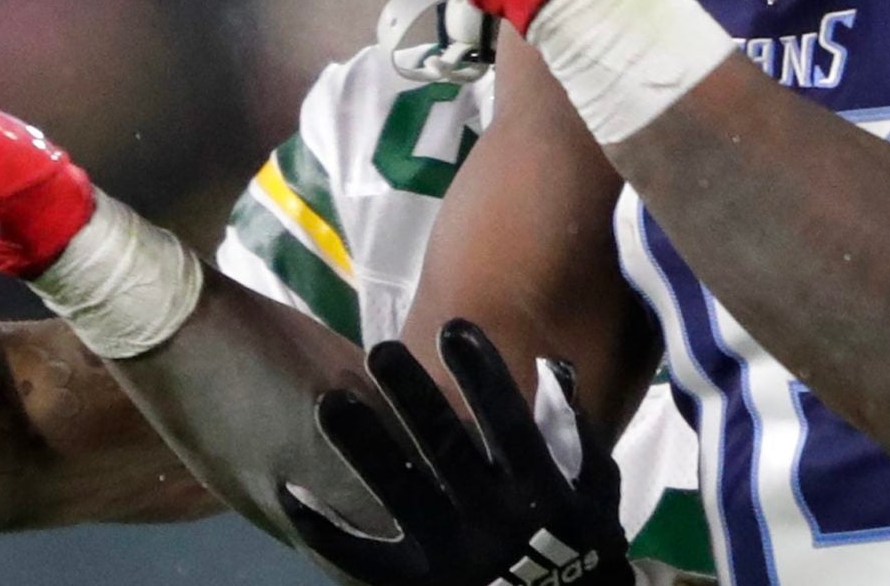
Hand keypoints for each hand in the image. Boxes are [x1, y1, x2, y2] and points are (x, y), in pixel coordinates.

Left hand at [283, 320, 633, 585]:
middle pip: (446, 448)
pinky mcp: (415, 584)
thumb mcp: (598, 492)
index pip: (507, 422)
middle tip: (380, 351)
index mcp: (538, 490)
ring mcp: (450, 553)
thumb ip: (577, 431)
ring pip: (400, 493)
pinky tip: (292, 492)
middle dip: (414, 397)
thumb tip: (551, 367)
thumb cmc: (581, 551)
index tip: (453, 328)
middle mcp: (491, 517)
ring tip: (329, 401)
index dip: (482, 375)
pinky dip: (326, 530)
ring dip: (364, 446)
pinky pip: (363, 558)